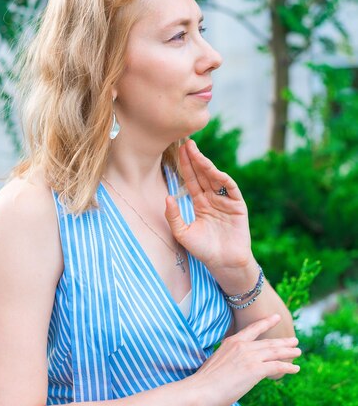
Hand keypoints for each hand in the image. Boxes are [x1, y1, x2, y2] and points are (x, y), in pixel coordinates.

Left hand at [165, 139, 250, 271]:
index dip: (185, 166)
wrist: (224, 263)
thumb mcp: (183, 234)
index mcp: (200, 203)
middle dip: (194, 159)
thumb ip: (174, 216)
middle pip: (202, 174)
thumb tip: (167, 197)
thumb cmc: (204, 250)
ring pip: (214, 178)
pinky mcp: (237, 205)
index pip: (191, 180)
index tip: (178, 151)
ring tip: (196, 152)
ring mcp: (225, 201)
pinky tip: (213, 170)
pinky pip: (230, 188)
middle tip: (186, 142)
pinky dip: (222, 178)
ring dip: (206, 165)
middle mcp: (212, 199)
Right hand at [188, 314, 300, 405]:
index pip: (253, 329)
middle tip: (294, 340)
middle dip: (283, 341)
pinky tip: (295, 368)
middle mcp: (242, 346)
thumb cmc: (204, 382)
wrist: (201, 390)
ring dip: (288, 352)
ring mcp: (250, 357)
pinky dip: (288, 367)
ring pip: (275, 352)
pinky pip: (277, 366)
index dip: (266, 323)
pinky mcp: (255, 370)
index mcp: (232, 342)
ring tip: (298, 352)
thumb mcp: (217, 362)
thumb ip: (229, 360)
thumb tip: (235, 368)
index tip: (276, 317)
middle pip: (268, 342)